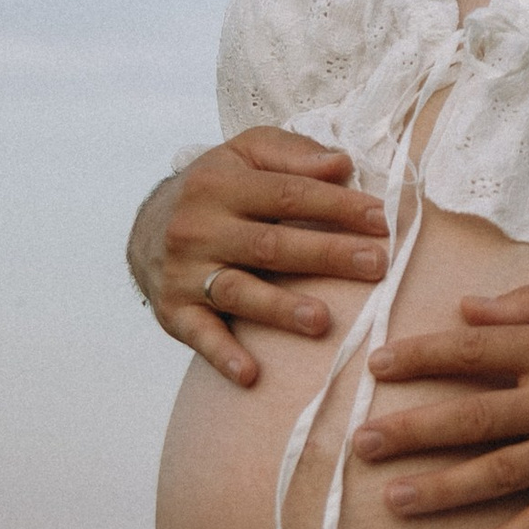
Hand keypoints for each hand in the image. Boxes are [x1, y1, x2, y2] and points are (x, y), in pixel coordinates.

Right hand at [128, 131, 388, 385]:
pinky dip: (223, 356)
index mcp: (220, 184)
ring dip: (280, 309)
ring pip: (239, 292)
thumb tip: (342, 165)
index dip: (337, 207)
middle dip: (326, 254)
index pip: (288, 194)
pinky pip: (201, 336)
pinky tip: (251, 374)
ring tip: (322, 320)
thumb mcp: (246, 154)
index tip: (382, 220)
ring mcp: (184, 273)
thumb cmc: (216, 189)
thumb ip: (294, 155)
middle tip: (376, 266)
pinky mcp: (174, 312)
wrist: (146, 229)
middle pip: (270, 245)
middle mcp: (198, 228)